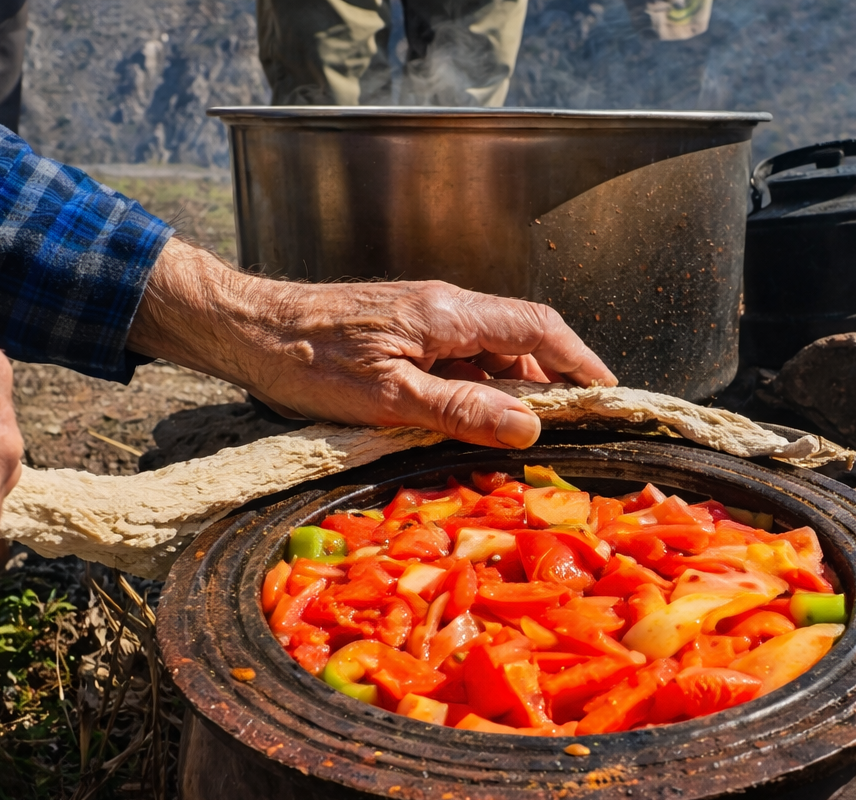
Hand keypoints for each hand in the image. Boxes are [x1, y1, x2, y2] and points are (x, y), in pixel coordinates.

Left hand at [126, 238, 616, 448]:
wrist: (246, 329)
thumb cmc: (309, 362)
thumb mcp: (388, 399)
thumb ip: (462, 410)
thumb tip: (530, 426)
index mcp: (449, 314)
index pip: (539, 329)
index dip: (581, 362)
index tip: (609, 395)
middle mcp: (445, 306)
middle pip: (520, 340)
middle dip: (550, 384)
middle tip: (568, 431)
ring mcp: (423, 317)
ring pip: (489, 351)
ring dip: (509, 391)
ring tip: (514, 438)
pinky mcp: (402, 331)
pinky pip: (458, 357)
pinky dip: (476, 389)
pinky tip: (465, 421)